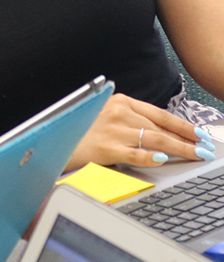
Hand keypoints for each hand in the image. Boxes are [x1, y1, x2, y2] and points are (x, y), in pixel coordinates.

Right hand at [66, 93, 215, 171]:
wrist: (56, 141)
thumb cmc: (84, 131)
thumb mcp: (108, 116)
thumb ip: (132, 120)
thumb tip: (164, 134)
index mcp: (120, 101)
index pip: (160, 114)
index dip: (183, 125)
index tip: (200, 134)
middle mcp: (118, 112)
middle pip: (160, 128)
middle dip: (186, 140)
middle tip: (204, 149)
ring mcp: (112, 130)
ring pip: (154, 139)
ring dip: (179, 149)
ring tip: (195, 156)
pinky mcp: (106, 147)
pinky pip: (135, 153)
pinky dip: (151, 156)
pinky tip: (164, 159)